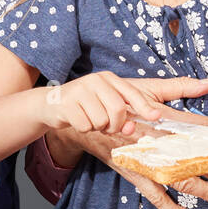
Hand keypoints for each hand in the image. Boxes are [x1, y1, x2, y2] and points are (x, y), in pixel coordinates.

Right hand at [36, 71, 165, 133]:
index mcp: (109, 79)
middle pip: (118, 110)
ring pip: (101, 120)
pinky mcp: (67, 103)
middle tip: (106, 126)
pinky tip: (77, 120)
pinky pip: (85, 126)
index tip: (156, 116)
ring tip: (89, 119)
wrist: (51, 104)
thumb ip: (123, 116)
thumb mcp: (105, 104)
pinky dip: (84, 129)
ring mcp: (80, 90)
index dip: (145, 106)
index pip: (132, 93)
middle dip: (115, 125)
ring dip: (97, 127)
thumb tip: (132, 128)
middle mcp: (96, 80)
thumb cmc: (84, 105)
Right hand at [43, 76, 207, 208]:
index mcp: (161, 117)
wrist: (80, 118)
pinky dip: (171, 208)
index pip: (200, 125)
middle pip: (195, 156)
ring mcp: (144, 159)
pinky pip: (155, 194)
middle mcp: (155, 140)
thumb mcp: (148, 88)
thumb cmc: (115, 98)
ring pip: (180, 179)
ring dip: (205, 189)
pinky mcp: (133, 172)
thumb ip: (181, 86)